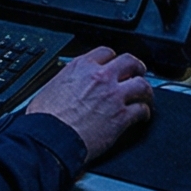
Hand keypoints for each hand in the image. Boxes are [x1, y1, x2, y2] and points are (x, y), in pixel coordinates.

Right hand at [22, 45, 152, 162]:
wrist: (49, 138)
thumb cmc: (46, 118)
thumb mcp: (52, 86)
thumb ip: (68, 80)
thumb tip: (70, 85)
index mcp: (82, 67)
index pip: (106, 52)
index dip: (113, 59)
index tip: (115, 64)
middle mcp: (101, 77)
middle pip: (130, 62)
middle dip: (136, 67)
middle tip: (138, 73)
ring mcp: (114, 96)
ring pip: (142, 85)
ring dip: (145, 90)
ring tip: (145, 96)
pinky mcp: (121, 117)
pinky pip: (141, 110)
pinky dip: (144, 112)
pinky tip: (143, 116)